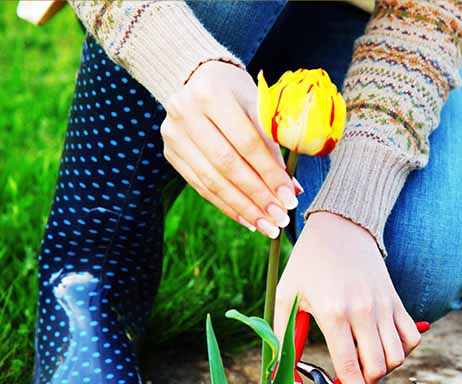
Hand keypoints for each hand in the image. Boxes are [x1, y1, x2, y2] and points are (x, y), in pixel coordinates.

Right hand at [161, 60, 297, 237]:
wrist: (200, 79)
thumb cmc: (239, 94)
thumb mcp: (259, 106)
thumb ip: (274, 143)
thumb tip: (292, 189)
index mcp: (212, 93)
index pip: (246, 142)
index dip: (269, 173)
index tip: (290, 198)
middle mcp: (185, 112)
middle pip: (227, 164)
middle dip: (256, 196)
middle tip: (279, 219)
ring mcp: (173, 134)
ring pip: (211, 180)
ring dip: (242, 208)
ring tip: (267, 225)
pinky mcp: (170, 152)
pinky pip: (200, 186)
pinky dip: (226, 205)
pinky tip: (247, 219)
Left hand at [274, 212, 422, 383]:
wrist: (341, 227)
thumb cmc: (308, 263)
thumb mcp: (287, 297)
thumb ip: (284, 340)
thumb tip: (284, 379)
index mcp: (333, 313)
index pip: (351, 366)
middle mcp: (363, 311)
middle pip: (378, 367)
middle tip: (351, 383)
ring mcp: (384, 306)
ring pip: (397, 356)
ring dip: (383, 369)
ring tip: (364, 362)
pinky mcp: (397, 301)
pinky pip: (411, 337)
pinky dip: (402, 350)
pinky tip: (384, 347)